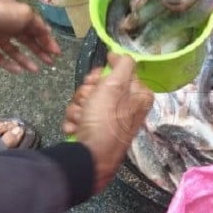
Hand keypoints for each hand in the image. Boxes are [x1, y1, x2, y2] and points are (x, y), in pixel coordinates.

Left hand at [0, 0, 60, 73]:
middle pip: (28, 42)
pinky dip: (9, 65)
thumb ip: (38, 25)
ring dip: (26, 60)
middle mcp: (11, 27)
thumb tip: (48, 32)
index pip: (38, 31)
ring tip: (36, 70)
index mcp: (20, 18)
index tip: (57, 53)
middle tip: (50, 63)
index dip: (48, 41)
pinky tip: (19, 71)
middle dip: (40, 51)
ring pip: (15, 52)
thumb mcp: (25, 14)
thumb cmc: (1, 13)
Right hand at [71, 53, 153, 193]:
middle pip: (98, 86)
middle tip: (87, 103)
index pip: (117, 72)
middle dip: (86, 93)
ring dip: (78, 108)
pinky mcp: (94, 131)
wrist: (89, 158)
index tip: (95, 82)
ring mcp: (109, 121)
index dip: (101, 76)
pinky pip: (79, 116)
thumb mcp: (115, 86)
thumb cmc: (104, 121)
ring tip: (81, 121)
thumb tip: (119, 54)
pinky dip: (74, 121)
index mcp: (138, 95)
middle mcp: (126, 107)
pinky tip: (76, 129)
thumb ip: (122, 64)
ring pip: (85, 100)